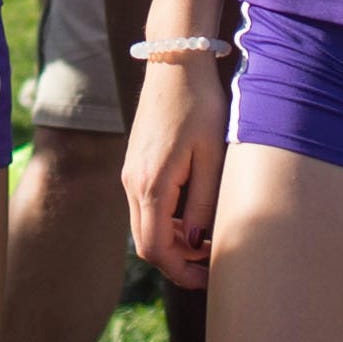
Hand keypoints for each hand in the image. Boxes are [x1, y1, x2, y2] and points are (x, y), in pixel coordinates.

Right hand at [120, 47, 226, 287]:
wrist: (175, 64)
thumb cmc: (199, 106)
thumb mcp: (211, 156)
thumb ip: (202, 202)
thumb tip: (196, 241)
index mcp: (151, 185)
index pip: (157, 249)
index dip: (182, 272)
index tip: (210, 277)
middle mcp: (133, 184)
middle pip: (147, 244)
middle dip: (177, 263)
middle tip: (212, 266)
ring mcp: (130, 175)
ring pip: (144, 227)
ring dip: (172, 243)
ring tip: (208, 242)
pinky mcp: (135, 166)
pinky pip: (145, 208)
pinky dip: (166, 223)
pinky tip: (193, 217)